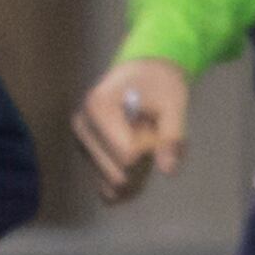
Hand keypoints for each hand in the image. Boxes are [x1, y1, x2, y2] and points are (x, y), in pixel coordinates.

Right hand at [74, 59, 190, 204]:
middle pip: (117, 173)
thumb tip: (168, 171)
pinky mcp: (84, 151)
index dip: (151, 151)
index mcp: (99, 107)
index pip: (127, 154)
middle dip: (144, 166)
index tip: (156, 128)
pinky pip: (105, 182)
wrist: (142, 72)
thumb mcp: (174, 104)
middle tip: (151, 135)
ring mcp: (80, 140)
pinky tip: (137, 159)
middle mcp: (82, 125)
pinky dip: (127, 178)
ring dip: (137, 171)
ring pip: (112, 181)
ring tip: (142, 140)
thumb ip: (171, 137)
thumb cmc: (159, 84)